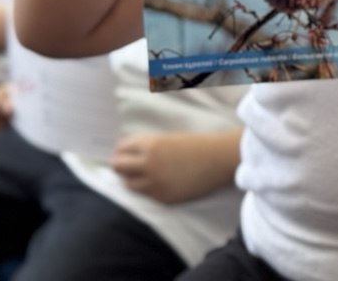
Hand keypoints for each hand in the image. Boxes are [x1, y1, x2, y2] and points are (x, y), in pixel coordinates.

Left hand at [110, 131, 233, 203]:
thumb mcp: (169, 139)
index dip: (121, 150)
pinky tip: (160, 182)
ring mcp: (155, 183)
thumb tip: (126, 154)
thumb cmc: (197, 145)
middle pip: (118, 167)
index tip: (124, 153)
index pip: (121, 149)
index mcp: (151, 145)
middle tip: (126, 165)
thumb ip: (147, 146)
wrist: (219, 160)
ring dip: (132, 179)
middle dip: (120, 165)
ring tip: (143, 175)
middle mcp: (149, 164)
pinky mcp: (163, 197)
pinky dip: (149, 188)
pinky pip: (147, 194)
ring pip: (128, 184)